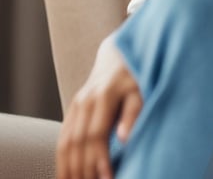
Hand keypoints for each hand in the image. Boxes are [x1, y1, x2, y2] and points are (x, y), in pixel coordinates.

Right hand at [57, 36, 141, 178]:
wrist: (121, 53)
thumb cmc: (138, 73)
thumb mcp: (143, 88)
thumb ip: (134, 112)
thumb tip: (124, 138)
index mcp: (105, 95)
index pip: (96, 134)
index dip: (100, 159)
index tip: (108, 178)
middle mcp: (85, 100)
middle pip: (77, 142)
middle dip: (83, 169)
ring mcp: (76, 104)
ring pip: (65, 142)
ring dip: (68, 168)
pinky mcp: (73, 109)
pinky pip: (63, 137)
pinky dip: (63, 159)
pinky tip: (68, 174)